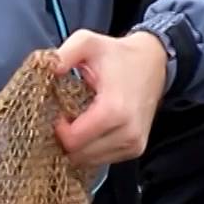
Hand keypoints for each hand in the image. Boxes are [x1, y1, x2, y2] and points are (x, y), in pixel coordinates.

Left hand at [51, 30, 168, 169]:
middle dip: (66, 139)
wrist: (153, 63)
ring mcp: (134, 144)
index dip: (58, 129)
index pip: (73, 140)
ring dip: (78, 146)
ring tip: (80, 121)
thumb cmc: (117, 55)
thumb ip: (65, 53)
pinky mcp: (136, 149)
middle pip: (79, 154)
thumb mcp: (88, 42)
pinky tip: (92, 129)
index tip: (59, 112)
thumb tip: (49, 69)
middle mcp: (128, 133)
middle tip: (67, 117)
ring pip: (90, 161)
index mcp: (114, 110)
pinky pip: (103, 159)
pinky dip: (91, 148)